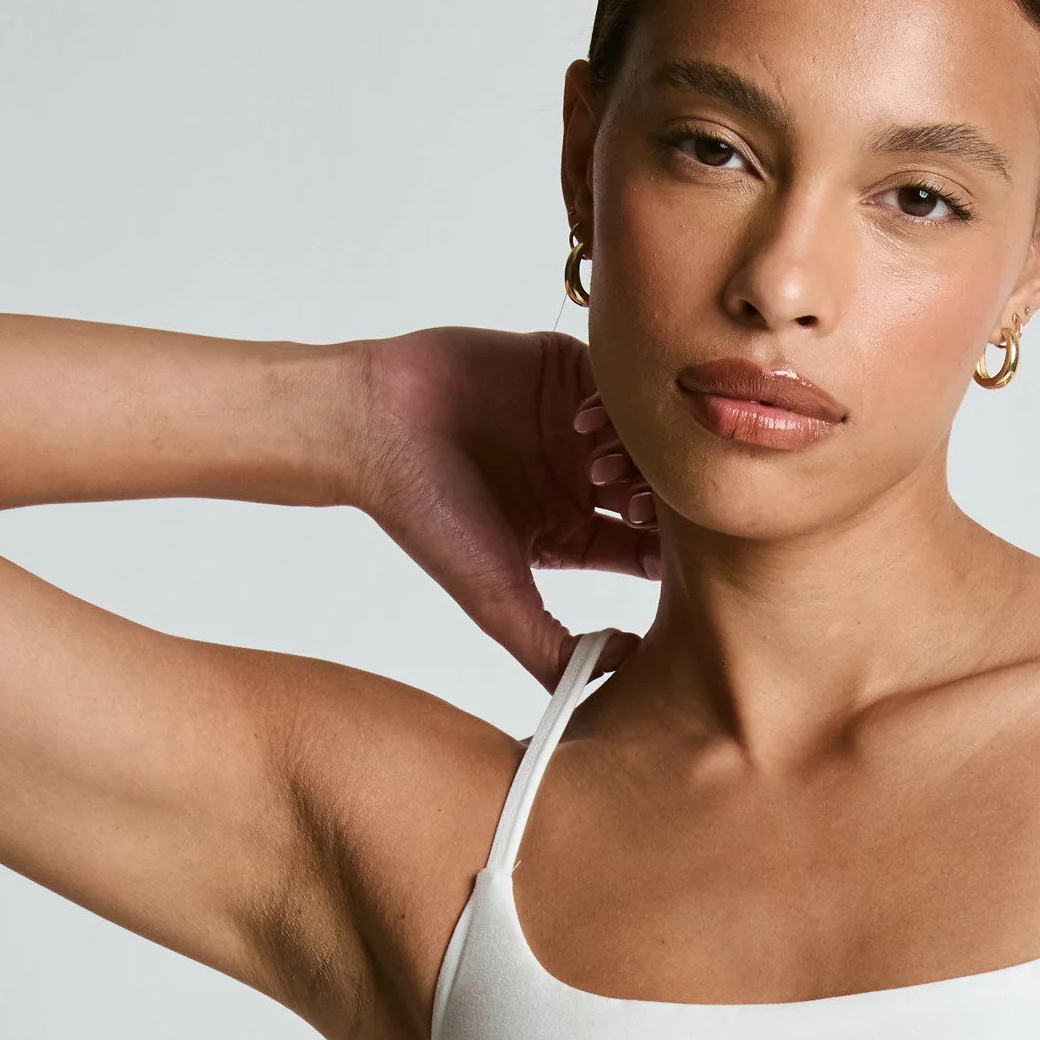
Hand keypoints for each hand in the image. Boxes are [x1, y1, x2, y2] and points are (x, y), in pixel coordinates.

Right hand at [349, 326, 659, 689]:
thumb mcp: (496, 601)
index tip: (660, 555)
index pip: (646, 548)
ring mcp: (572, 422)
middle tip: (629, 505)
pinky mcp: (563, 368)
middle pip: (658, 490)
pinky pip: (620, 383)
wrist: (374, 426)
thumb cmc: (427, 515)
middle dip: (658, 501)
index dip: (665, 554)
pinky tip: (579, 426)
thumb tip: (624, 671)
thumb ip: (554, 651)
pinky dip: (615, 405)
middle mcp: (577, 478)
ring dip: (636, 454)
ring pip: (646, 437)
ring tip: (595, 468)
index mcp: (570, 532)